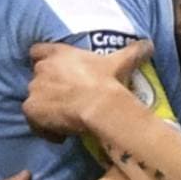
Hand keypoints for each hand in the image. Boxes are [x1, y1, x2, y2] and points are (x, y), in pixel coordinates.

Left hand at [24, 40, 153, 137]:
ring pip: (34, 99)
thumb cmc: (108, 81)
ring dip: (45, 108)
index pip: (38, 51)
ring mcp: (35, 89)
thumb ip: (132, 52)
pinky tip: (60, 135)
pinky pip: (33, 120)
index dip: (42, 60)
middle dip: (47, 88)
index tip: (53, 71)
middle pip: (37, 77)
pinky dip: (44, 128)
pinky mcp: (31, 109)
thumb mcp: (120, 63)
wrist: (99, 105)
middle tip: (65, 100)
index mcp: (59, 53)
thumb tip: (149, 44)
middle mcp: (42, 68)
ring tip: (64, 120)